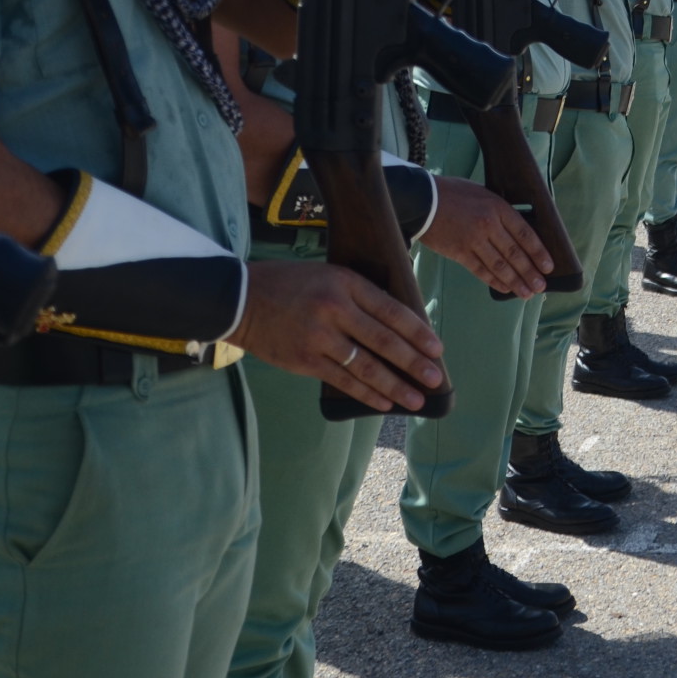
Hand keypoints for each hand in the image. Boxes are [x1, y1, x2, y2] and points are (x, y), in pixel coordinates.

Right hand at [233, 260, 445, 412]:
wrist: (239, 299)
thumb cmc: (289, 284)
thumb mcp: (328, 275)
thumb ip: (359, 295)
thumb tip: (396, 323)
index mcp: (345, 283)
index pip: (391, 311)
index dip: (417, 332)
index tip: (437, 348)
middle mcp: (334, 309)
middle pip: (384, 341)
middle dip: (414, 363)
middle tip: (435, 379)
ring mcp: (319, 337)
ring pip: (366, 366)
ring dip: (395, 386)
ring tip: (417, 400)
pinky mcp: (304, 360)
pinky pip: (342, 381)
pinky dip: (366, 393)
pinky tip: (384, 403)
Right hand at [419, 176, 553, 296]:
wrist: (422, 199)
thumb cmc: (453, 193)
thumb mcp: (483, 193)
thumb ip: (499, 210)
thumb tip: (517, 229)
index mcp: (498, 207)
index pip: (525, 234)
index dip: (539, 252)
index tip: (548, 266)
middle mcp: (489, 225)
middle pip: (515, 253)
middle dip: (530, 272)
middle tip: (541, 286)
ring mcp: (473, 240)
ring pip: (500, 265)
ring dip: (516, 281)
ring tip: (528, 293)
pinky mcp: (459, 252)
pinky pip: (480, 270)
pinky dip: (494, 281)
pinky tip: (505, 288)